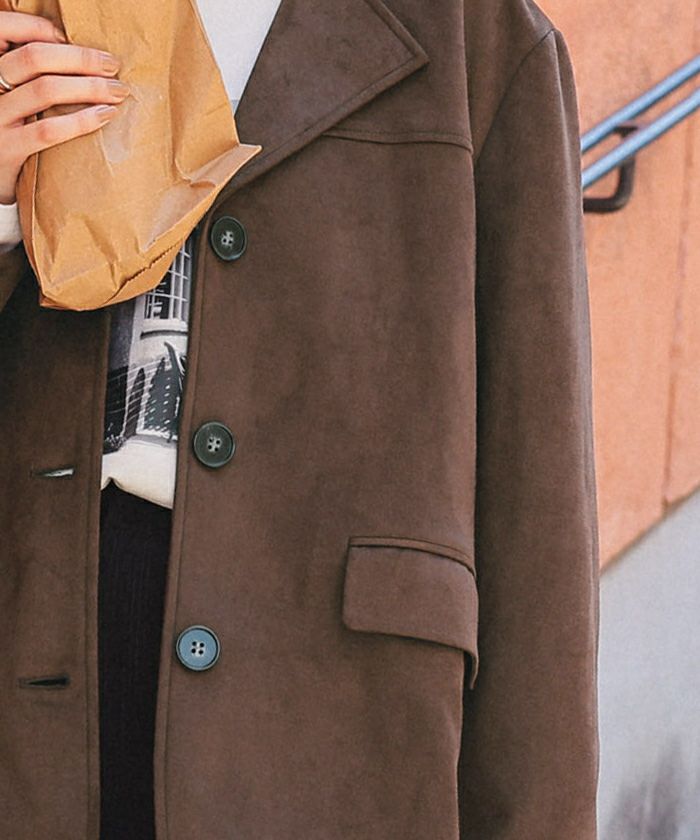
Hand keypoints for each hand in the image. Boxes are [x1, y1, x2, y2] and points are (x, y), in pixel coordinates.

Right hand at [0, 11, 129, 203]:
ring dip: (90, 87)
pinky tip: (105, 115)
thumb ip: (28, 76)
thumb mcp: (11, 95)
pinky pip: (48, 130)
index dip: (40, 28)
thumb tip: (73, 53)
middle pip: (34, 57)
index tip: (70, 38)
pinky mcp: (9, 149)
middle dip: (80, 58)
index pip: (5, 28)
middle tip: (112, 65)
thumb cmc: (9, 128)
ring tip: (118, 91)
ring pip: (45, 90)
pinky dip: (82, 120)